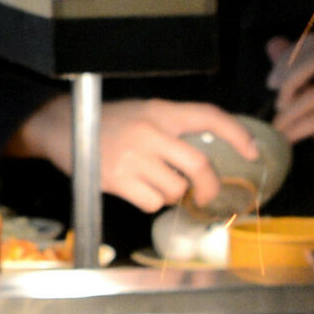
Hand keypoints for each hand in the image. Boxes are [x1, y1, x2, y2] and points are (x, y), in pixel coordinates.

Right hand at [13, 97, 258, 212]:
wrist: (61, 127)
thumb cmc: (107, 123)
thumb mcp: (143, 113)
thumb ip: (172, 130)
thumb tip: (205, 162)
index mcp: (161, 111)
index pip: (209, 117)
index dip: (237, 135)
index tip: (252, 153)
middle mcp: (151, 131)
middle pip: (199, 166)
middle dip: (209, 188)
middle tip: (206, 196)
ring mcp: (134, 156)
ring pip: (175, 190)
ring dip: (171, 195)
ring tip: (154, 184)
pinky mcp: (118, 179)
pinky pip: (152, 203)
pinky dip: (150, 203)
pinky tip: (137, 190)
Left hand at [266, 34, 313, 177]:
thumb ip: (296, 69)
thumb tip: (273, 44)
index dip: (287, 59)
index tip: (272, 83)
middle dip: (287, 80)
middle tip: (276, 103)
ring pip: (313, 94)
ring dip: (288, 112)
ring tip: (278, 126)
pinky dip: (296, 129)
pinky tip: (286, 138)